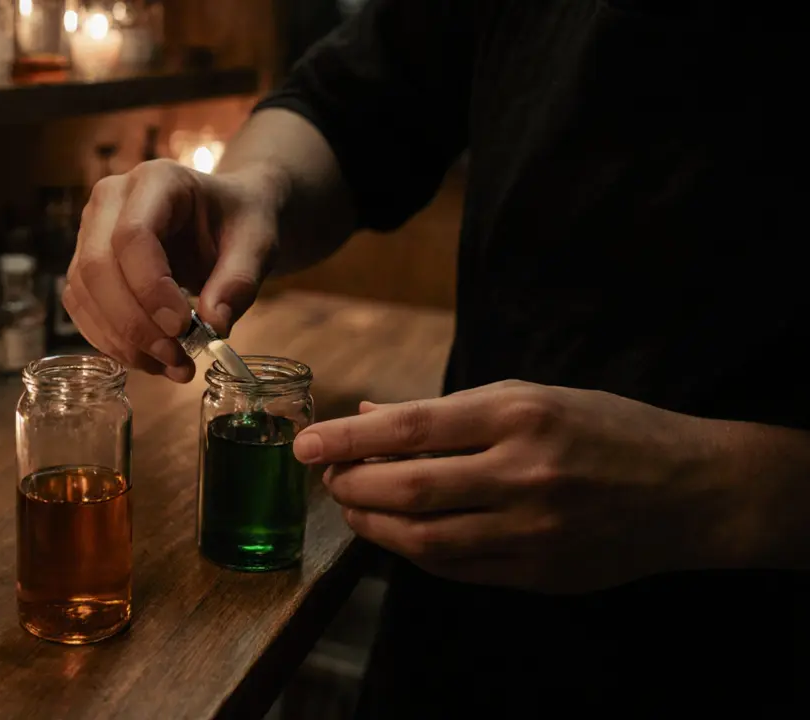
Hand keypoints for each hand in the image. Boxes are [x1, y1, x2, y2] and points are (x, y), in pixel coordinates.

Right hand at [63, 159, 283, 381]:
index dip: (150, 288)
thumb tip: (213, 325)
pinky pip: (82, 308)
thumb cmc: (239, 221)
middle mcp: (110, 199)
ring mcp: (90, 231)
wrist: (223, 216)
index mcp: (156, 180)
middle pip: (97, 267)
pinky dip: (112, 342)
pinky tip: (150, 359)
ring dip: (122, 340)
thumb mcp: (257, 243)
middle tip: (176, 357)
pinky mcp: (86, 264)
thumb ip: (240, 280)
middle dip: (134, 323)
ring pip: (83, 293)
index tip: (182, 328)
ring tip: (171, 365)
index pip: (133, 236)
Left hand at [294, 380, 731, 592]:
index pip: (411, 430)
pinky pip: (455, 568)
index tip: (304, 445)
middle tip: (327, 477)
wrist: (690, 490)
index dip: (347, 439)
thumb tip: (368, 414)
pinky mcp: (539, 572)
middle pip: (408, 489)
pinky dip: (414, 552)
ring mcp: (534, 529)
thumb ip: (446, 411)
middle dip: (351, 486)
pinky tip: (398, 533)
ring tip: (354, 506)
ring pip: (424, 539)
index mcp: (520, 415)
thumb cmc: (605, 428)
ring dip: (373, 525)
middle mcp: (525, 473)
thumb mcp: (530, 395)